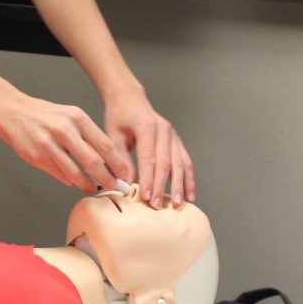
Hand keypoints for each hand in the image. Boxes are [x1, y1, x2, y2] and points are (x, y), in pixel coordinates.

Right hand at [0, 95, 131, 193]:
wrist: (13, 112)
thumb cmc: (45, 116)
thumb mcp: (70, 116)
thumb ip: (87, 136)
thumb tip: (105, 161)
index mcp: (77, 118)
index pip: (105, 145)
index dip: (117, 163)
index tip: (124, 174)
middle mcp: (64, 130)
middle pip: (93, 161)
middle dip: (107, 178)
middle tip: (114, 187)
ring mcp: (49, 144)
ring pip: (75, 173)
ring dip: (87, 184)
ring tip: (93, 188)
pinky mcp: (37, 156)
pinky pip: (59, 174)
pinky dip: (69, 180)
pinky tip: (74, 182)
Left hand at [104, 91, 193, 207]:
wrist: (129, 98)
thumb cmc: (119, 117)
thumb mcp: (114, 135)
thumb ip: (121, 159)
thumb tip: (125, 184)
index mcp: (147, 127)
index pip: (149, 158)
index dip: (148, 179)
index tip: (146, 197)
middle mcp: (164, 130)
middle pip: (166, 163)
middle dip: (162, 186)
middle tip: (158, 205)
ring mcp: (173, 135)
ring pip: (180, 163)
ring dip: (180, 185)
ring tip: (178, 204)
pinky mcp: (177, 141)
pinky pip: (185, 161)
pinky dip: (188, 178)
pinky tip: (189, 194)